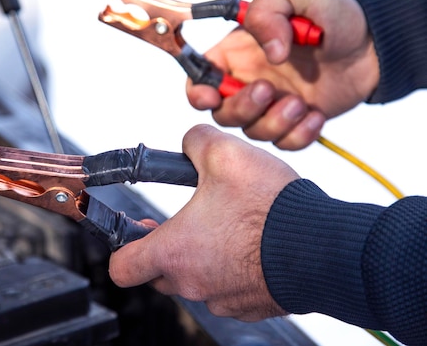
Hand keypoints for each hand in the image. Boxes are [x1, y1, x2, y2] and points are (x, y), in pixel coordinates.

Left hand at [108, 124, 298, 320]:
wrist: (325, 246)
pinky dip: (232, 271)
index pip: (121, 268)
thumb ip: (195, 142)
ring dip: (202, 258)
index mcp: (175, 252)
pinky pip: (228, 290)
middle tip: (182, 223)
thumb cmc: (272, 208)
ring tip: (224, 227)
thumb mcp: (225, 154)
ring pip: (196, 281)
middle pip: (158, 274)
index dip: (122, 248)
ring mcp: (224, 299)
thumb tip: (190, 141)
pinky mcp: (252, 306)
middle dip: (165, 248)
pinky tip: (250, 244)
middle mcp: (193, 282)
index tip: (133, 232)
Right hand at [186, 0, 379, 149]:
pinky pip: (283, 144)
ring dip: (274, 122)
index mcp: (236, 53)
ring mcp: (270, 106)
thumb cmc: (333, 15)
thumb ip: (268, 9)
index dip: (197, 92)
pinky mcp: (292, 124)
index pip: (199, 78)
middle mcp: (246, 82)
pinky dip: (298, 135)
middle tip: (269, 90)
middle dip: (242, 108)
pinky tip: (316, 116)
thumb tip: (268, 53)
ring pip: (251, 132)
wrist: (374, 47)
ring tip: (301, 103)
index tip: (211, 95)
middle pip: (221, 113)